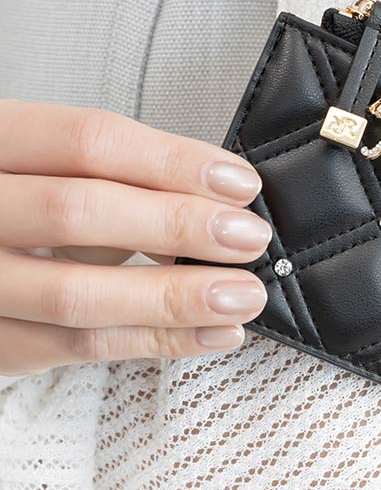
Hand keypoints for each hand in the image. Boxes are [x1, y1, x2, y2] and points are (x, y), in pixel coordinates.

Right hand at [0, 100, 272, 374]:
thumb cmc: (21, 203)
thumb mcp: (50, 170)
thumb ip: (114, 181)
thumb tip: (216, 204)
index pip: (87, 141)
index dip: (173, 162)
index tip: (239, 184)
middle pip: (78, 212)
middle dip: (178, 225)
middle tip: (249, 238)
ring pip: (76, 294)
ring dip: (174, 297)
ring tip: (243, 295)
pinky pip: (75, 347)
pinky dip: (154, 342)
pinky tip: (211, 333)